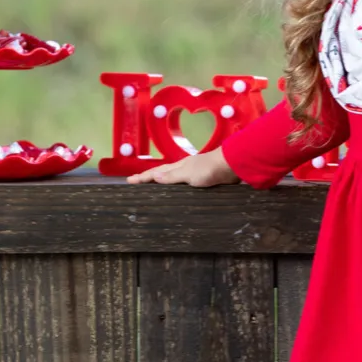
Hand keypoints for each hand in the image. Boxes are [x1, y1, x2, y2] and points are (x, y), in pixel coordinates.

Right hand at [125, 147, 240, 186]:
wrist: (232, 166)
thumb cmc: (209, 168)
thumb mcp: (188, 174)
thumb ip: (171, 176)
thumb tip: (154, 177)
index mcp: (178, 167)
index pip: (156, 172)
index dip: (143, 177)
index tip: (129, 181)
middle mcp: (185, 170)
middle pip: (163, 175)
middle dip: (150, 179)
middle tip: (138, 184)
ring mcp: (195, 175)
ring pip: (175, 181)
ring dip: (164, 184)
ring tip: (155, 190)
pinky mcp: (205, 181)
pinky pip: (187, 186)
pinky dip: (179, 189)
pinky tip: (181, 195)